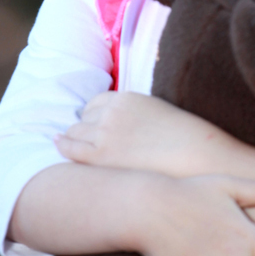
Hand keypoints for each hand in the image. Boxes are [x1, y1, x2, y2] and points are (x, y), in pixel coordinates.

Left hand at [56, 91, 238, 178]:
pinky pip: (72, 149)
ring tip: (72, 146)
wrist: (195, 157)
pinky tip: (58, 145)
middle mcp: (112, 112)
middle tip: (86, 140)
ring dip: (74, 138)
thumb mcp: (158, 114)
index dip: (94, 115)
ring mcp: (104, 133)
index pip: (97, 103)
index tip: (94, 125)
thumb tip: (131, 129)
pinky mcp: (101, 156)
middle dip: (84, 128)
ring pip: (75, 132)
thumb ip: (138, 115)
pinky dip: (64, 146)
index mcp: (127, 98)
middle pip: (84, 117)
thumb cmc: (184, 141)